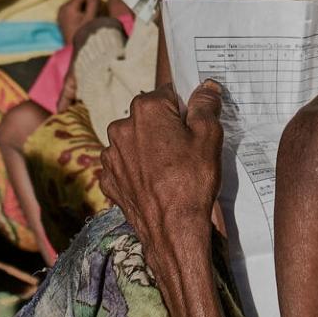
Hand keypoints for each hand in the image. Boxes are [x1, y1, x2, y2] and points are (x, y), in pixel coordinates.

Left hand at [57, 0, 102, 44]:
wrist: (77, 51)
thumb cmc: (85, 34)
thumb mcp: (91, 17)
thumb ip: (94, 2)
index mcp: (68, 7)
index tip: (98, 7)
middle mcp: (62, 9)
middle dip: (87, 4)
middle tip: (95, 13)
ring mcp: (60, 15)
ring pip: (75, 5)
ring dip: (84, 9)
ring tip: (89, 19)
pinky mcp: (61, 20)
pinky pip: (72, 11)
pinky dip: (79, 14)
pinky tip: (83, 22)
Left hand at [102, 82, 225, 253]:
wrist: (172, 230)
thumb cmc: (192, 181)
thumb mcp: (209, 137)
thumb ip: (205, 105)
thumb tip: (206, 87)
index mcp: (146, 109)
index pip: (169, 94)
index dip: (186, 108)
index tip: (195, 126)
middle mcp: (121, 126)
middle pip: (149, 117)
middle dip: (166, 127)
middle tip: (186, 149)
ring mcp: (111, 154)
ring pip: (135, 140)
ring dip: (149, 148)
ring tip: (170, 169)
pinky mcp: (108, 178)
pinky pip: (125, 164)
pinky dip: (137, 169)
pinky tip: (155, 182)